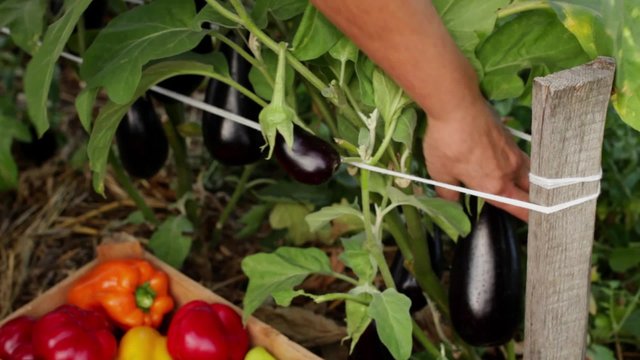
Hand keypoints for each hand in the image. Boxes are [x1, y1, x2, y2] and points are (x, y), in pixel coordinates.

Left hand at [422, 100, 529, 221]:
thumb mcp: (441, 174)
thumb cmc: (447, 143)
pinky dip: (519, 165)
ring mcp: (513, 151)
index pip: (520, 208)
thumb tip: (454, 203)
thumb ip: (450, 193)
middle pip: (532, 191)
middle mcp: (511, 170)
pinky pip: (520, 156)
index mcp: (496, 186)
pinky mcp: (509, 136)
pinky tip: (507, 162)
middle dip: (534, 201)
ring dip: (528, 182)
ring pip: (529, 172)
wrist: (457, 104)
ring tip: (523, 188)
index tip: (538, 226)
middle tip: (533, 208)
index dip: (530, 219)